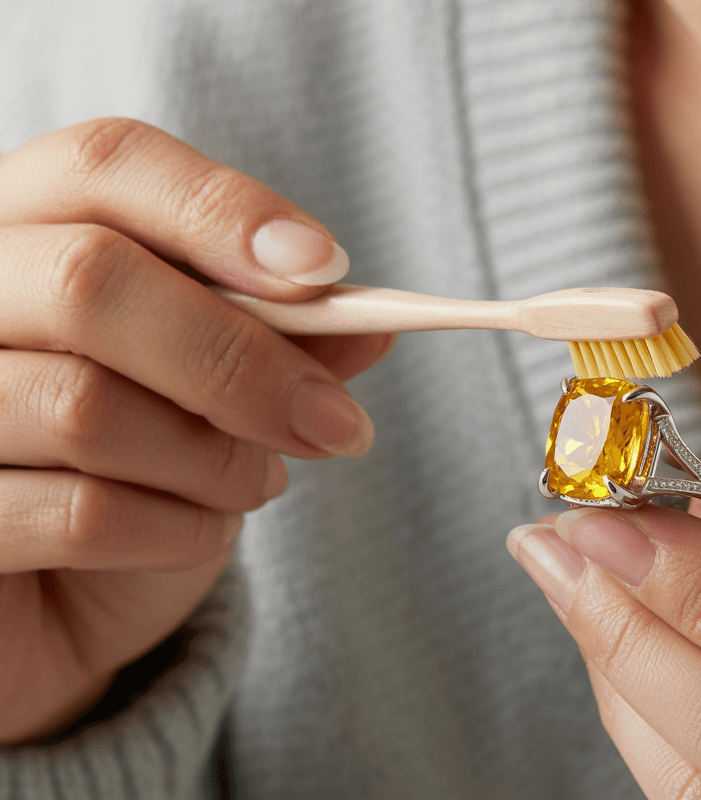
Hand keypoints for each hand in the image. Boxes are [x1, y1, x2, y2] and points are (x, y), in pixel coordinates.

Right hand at [0, 118, 394, 742]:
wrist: (54, 605)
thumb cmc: (133, 474)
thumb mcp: (217, 397)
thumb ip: (280, 347)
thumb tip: (369, 322)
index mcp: (22, 228)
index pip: (106, 165)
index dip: (221, 209)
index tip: (326, 270)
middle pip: (88, 278)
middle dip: (242, 360)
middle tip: (335, 424)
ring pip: (85, 406)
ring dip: (214, 462)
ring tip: (255, 483)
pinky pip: (75, 514)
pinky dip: (174, 531)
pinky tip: (197, 533)